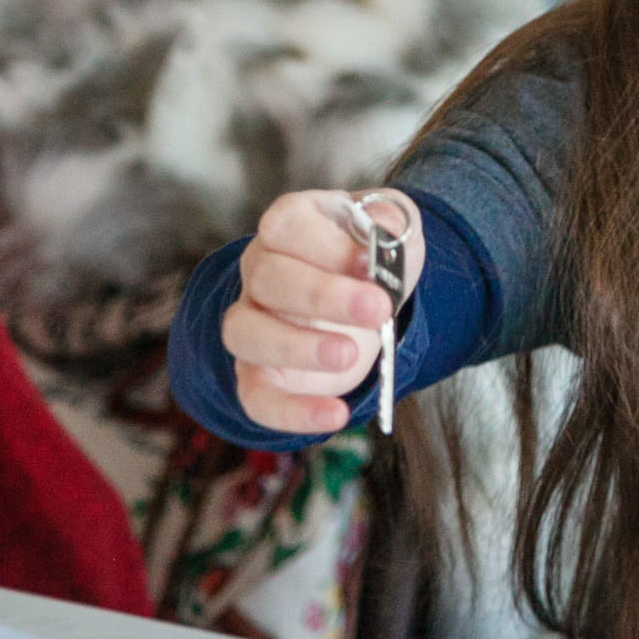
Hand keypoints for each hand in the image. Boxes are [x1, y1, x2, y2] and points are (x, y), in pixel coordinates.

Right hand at [223, 189, 424, 436]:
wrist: (371, 298)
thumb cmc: (375, 257)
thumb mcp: (393, 231)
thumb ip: (392, 222)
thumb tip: (387, 226)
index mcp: (290, 225)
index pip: (285, 224)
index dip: (325, 244)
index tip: (372, 262)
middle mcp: (259, 270)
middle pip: (266, 278)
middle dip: (322, 295)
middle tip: (378, 310)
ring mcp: (252, 322)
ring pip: (244, 333)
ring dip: (297, 347)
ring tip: (349, 355)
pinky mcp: (257, 374)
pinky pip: (255, 397)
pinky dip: (291, 412)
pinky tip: (335, 416)